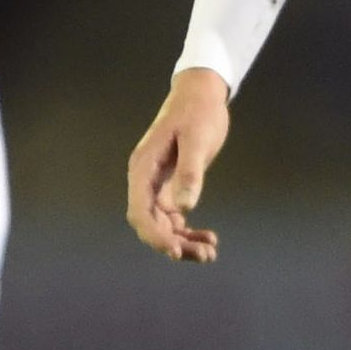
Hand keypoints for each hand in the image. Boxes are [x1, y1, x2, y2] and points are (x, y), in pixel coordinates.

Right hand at [126, 69, 231, 262]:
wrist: (201, 93)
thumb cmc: (198, 111)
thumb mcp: (198, 139)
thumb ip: (190, 172)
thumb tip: (185, 208)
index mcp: (144, 168)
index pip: (140, 211)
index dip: (155, 235)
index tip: (176, 250)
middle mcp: (146, 180)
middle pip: (150, 224)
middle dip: (174, 244)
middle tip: (205, 255)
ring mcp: (158, 185)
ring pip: (163, 225)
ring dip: (183, 242)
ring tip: (210, 253)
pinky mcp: (171, 186)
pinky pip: (175, 218)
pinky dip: (188, 231)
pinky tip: (209, 239)